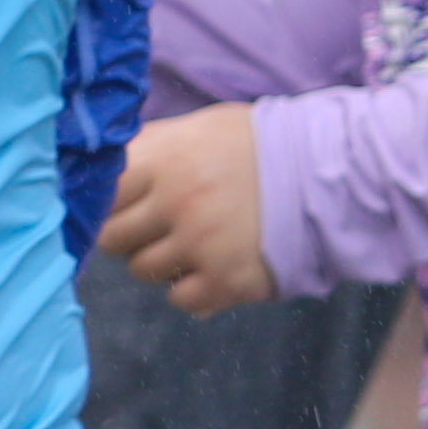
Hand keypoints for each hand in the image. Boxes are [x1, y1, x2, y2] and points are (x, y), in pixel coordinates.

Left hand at [105, 103, 282, 312]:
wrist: (328, 172)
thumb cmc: (257, 144)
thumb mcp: (195, 128)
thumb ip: (148, 148)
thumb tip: (101, 167)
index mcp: (160, 161)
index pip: (98, 196)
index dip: (105, 203)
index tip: (120, 206)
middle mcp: (174, 203)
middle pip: (111, 238)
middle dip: (125, 235)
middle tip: (151, 228)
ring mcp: (201, 244)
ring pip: (142, 270)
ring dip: (156, 262)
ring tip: (185, 245)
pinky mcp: (230, 280)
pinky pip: (182, 299)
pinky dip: (188, 290)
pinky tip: (207, 269)